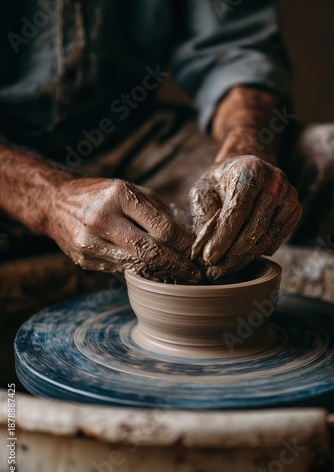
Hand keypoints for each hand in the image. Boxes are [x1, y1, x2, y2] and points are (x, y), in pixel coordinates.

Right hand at [47, 178, 201, 283]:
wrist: (57, 203)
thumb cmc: (103, 194)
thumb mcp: (131, 190)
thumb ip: (159, 210)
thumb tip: (188, 235)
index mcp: (120, 195)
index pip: (162, 228)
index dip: (185, 244)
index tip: (199, 253)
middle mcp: (103, 219)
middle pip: (151, 251)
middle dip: (178, 266)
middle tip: (196, 275)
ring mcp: (91, 242)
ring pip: (136, 265)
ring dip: (161, 272)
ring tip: (180, 275)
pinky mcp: (84, 259)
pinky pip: (120, 269)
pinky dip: (139, 270)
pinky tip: (152, 271)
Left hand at [190, 155, 301, 279]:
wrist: (247, 169)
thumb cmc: (220, 182)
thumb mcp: (203, 191)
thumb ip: (203, 216)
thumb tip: (203, 251)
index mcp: (250, 170)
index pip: (237, 211)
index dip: (222, 238)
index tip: (208, 259)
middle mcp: (275, 181)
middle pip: (254, 228)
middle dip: (232, 255)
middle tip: (214, 272)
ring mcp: (289, 195)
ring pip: (266, 237)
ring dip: (243, 259)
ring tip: (224, 270)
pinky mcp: (295, 209)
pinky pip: (276, 239)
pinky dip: (258, 252)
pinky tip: (241, 258)